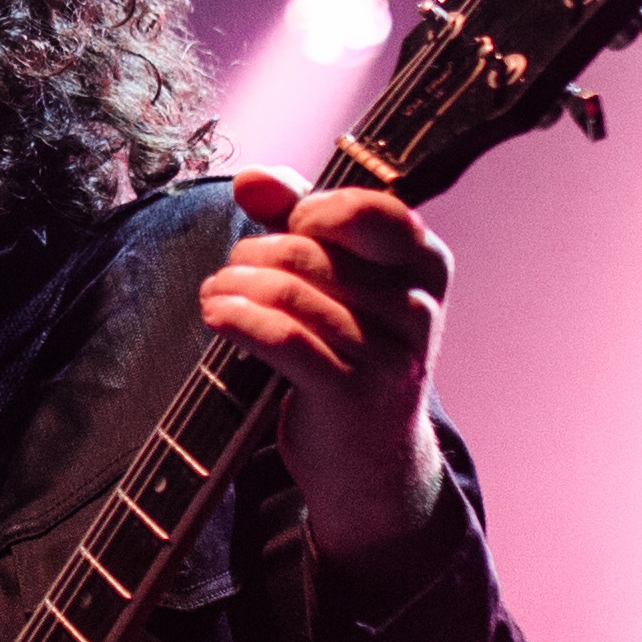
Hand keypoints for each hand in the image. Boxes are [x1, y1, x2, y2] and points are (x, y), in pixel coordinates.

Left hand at [200, 165, 452, 561]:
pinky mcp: (352, 392)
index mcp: (427, 265)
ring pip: (291, 293)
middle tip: (230, 272)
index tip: (283, 228)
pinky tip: (216, 317)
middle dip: (254, 254)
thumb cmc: (350, 357)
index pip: (368, 209)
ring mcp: (390, 353)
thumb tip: (253, 177)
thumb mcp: (340, 284)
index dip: (311, 211)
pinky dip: (237, 320)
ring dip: (235, 287)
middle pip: (313, 251)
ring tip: (214, 295)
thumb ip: (300, 221)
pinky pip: (282, 339)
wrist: (372, 463)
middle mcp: (418, 306)